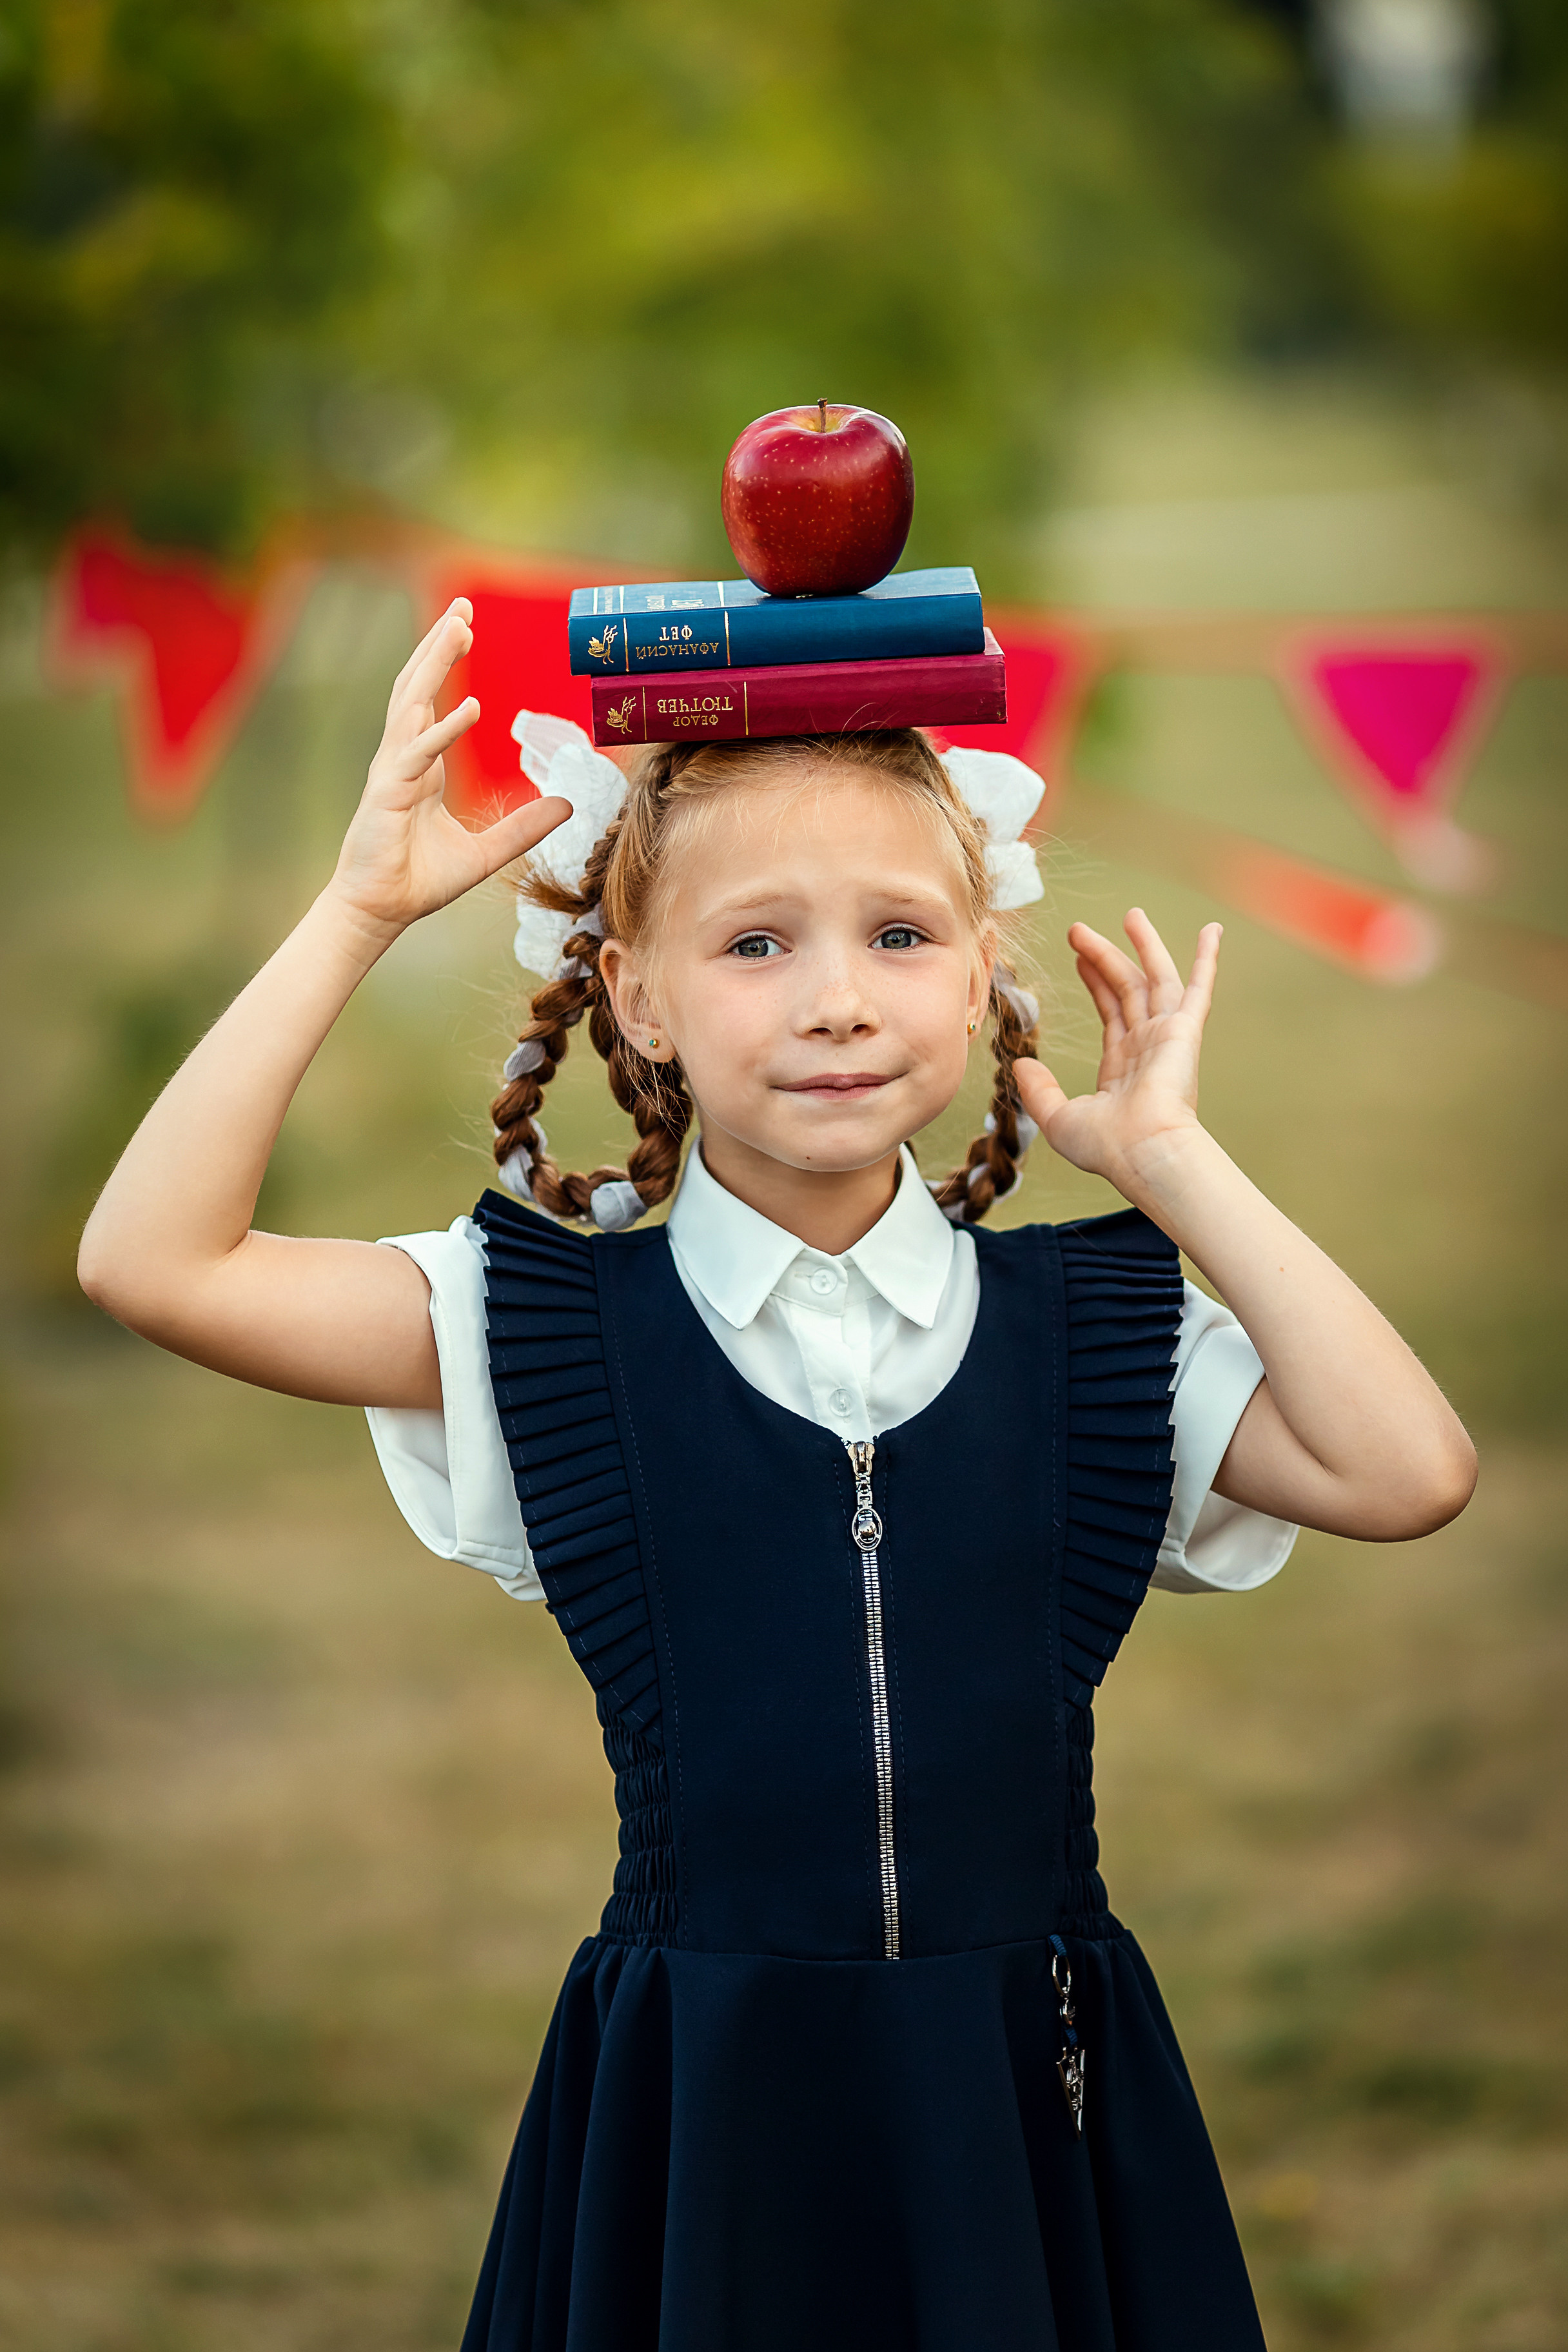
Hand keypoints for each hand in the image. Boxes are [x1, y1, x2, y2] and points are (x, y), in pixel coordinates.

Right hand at [326, 600, 570, 942]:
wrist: (380, 911)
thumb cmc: (419, 880)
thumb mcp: (487, 853)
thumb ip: (525, 827)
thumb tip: (567, 805)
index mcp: (422, 764)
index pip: (432, 699)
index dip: (445, 660)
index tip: (466, 623)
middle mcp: (404, 758)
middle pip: (418, 686)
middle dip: (438, 644)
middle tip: (462, 604)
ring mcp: (393, 772)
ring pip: (412, 703)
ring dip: (434, 664)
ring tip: (458, 628)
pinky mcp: (389, 794)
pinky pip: (417, 753)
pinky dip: (442, 729)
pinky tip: (469, 707)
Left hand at [1014, 909, 1222, 1188]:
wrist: (1143, 1152)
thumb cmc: (1106, 1147)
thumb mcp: (1058, 1118)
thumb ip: (1039, 1090)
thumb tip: (1019, 1065)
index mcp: (1123, 1066)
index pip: (1110, 1012)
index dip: (1094, 981)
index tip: (1080, 957)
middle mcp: (1148, 1047)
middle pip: (1127, 988)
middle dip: (1106, 956)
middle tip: (1080, 929)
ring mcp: (1169, 1036)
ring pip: (1155, 979)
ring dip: (1145, 945)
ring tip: (1132, 913)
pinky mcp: (1185, 1031)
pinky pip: (1198, 988)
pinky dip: (1206, 959)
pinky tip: (1212, 931)